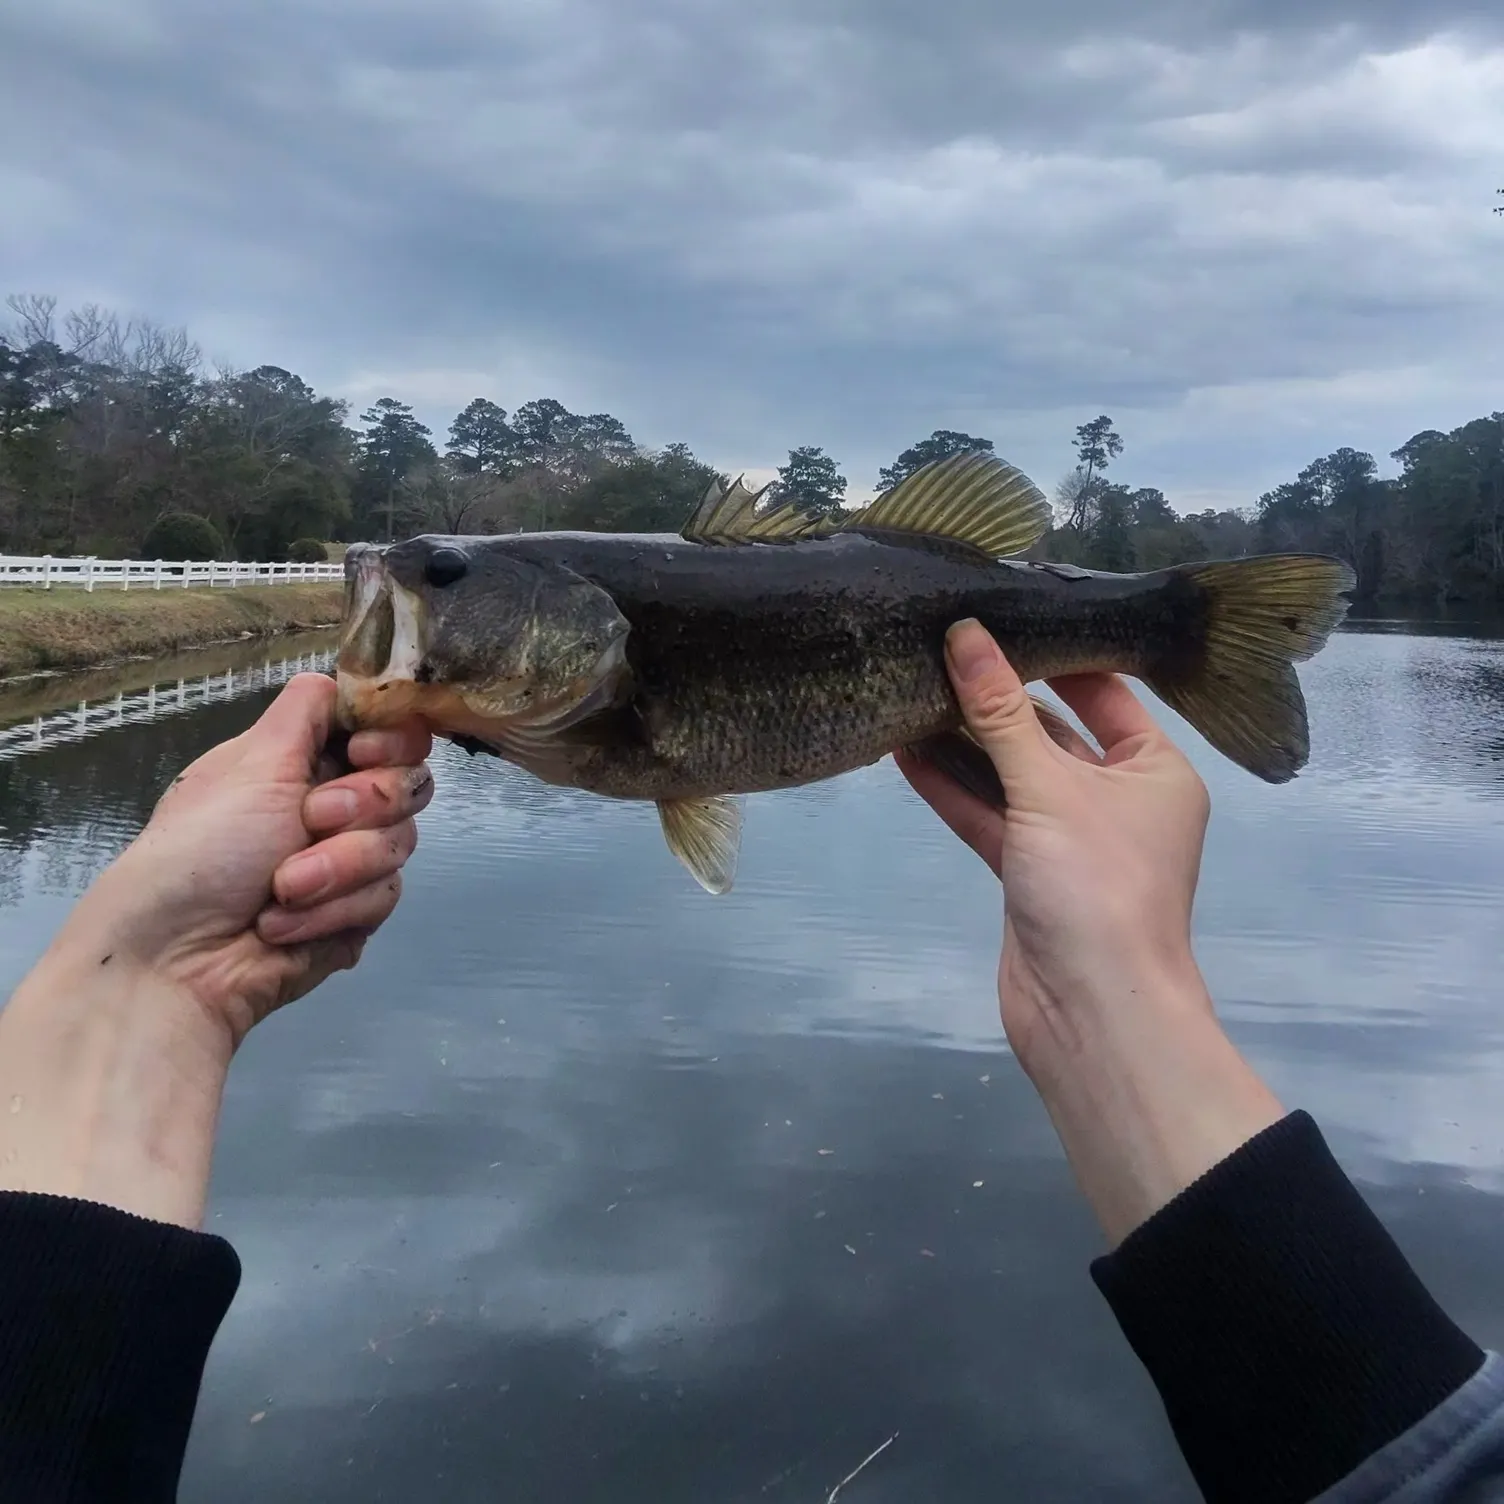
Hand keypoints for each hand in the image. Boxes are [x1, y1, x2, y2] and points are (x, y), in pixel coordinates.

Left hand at [0, 674, 433, 1227]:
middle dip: (360, 809)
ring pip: (399, 848)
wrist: (175, 960)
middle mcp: (334, 806)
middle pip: (407, 787)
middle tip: (308, 823)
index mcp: (305, 762)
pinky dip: (332, 914)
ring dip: (337, 870)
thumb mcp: (250, 765)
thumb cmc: (202, 850)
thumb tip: (338, 673)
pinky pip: (384, 900)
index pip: (388, 734)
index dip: (389, 743)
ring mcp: (349, 864)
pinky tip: (282, 928)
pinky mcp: (355, 917)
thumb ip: (305, 712)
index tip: (362, 754)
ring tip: (280, 892)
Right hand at [897, 621, 1283, 1243]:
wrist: (1092, 1013)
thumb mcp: (1050, 787)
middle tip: (937, 645)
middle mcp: (1118, 798)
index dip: (1051, 653)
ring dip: (964, 743)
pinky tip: (905, 752)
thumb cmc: (1097, 885)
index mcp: (1155, 770)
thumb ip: (1002, 712)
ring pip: (1012, 776)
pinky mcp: (1029, 875)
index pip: (1103, 691)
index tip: (994, 614)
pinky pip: (990, 817)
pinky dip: (953, 789)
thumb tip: (966, 633)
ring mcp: (1071, 840)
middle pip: (1051, 732)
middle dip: (996, 698)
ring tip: (909, 689)